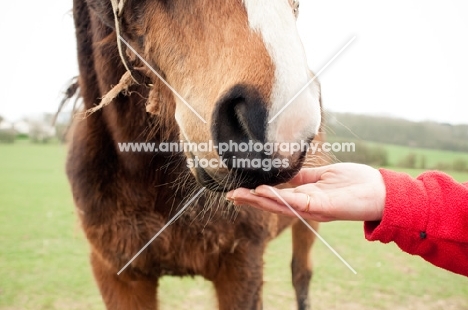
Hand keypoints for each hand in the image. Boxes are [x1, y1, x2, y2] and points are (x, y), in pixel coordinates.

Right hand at [226, 163, 385, 221]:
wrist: (381, 191)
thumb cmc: (356, 182)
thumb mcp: (325, 175)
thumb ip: (305, 177)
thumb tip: (287, 173)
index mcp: (306, 196)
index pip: (277, 196)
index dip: (257, 194)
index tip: (239, 189)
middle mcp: (306, 205)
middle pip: (273, 203)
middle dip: (251, 200)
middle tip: (230, 195)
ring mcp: (312, 207)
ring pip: (279, 205)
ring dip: (258, 200)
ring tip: (239, 195)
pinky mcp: (321, 205)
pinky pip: (295, 201)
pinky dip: (278, 196)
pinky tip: (262, 190)